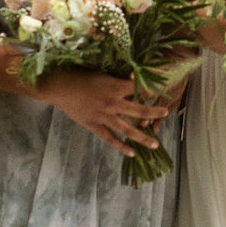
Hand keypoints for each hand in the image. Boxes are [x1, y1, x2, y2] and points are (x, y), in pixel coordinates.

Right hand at [42, 68, 172, 154]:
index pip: (139, 88)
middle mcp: (113, 103)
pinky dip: (121, 146)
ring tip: (154, 144)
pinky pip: (110, 138)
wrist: (60, 87)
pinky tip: (131, 153)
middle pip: (139, 110)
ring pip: (127, 129)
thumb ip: (117, 78)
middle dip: (154, 112)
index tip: (161, 89)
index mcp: (115, 86)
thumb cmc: (79, 76)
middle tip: (165, 113)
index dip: (151, 88)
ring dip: (142, 137)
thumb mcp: (101, 73)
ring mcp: (104, 116)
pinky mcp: (94, 125)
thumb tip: (133, 77)